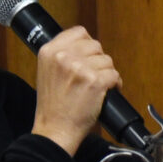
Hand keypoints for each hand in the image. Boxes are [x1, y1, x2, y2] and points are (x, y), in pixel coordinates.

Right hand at [28, 26, 120, 152]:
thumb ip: (61, 56)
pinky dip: (115, 84)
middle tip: (93, 75)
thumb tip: (83, 46)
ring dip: (107, 73)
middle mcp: (63, 56)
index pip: (79, 32)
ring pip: (107, 60)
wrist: (55, 129)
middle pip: (96, 46)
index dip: (87, 45)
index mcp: (49, 51)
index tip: (88, 57)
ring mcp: (80, 68)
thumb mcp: (47, 72)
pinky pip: (115, 75)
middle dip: (98, 61)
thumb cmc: (52, 106)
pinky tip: (105, 92)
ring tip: (97, 86)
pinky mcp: (95, 81)